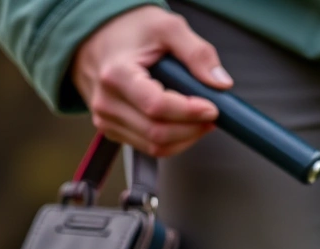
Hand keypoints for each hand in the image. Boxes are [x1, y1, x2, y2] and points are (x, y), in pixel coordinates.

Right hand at [71, 5, 231, 155]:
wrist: (99, 36)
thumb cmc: (131, 31)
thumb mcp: (168, 28)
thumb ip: (197, 53)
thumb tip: (220, 83)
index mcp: (117, 74)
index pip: (157, 107)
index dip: (190, 112)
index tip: (212, 107)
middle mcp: (107, 101)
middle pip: (158, 133)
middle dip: (193, 128)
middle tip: (212, 114)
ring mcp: (106, 119)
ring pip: (156, 146)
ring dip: (187, 137)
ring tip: (201, 118)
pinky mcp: (112, 129)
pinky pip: (149, 148)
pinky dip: (174, 141)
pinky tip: (184, 123)